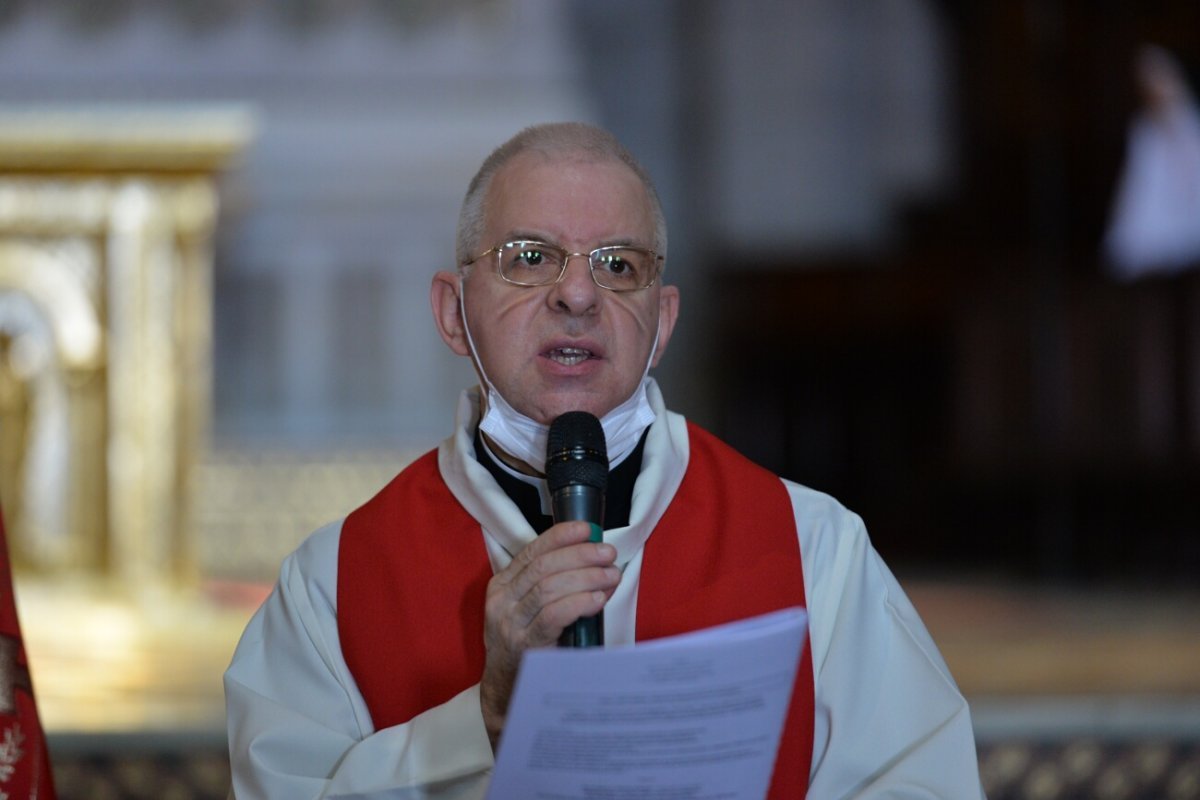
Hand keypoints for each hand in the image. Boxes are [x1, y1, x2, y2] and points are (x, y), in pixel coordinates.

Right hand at [479, 520, 619, 747]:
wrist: (509, 695)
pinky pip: (553, 614)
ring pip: (549, 586)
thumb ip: (551, 586)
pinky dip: (579, 602)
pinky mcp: (523, 645)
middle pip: (544, 566)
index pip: (532, 552)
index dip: (560, 536)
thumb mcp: (530, 611)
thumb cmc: (527, 648)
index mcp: (502, 586)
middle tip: (608, 554)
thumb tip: (595, 561)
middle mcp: (501, 601)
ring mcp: (509, 623)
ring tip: (610, 576)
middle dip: (580, 555)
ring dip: (586, 577)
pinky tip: (598, 600)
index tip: (587, 528)